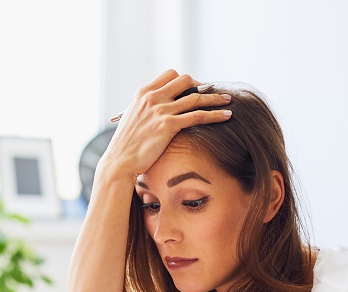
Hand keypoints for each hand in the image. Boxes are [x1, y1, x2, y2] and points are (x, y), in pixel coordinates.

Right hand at [99, 69, 232, 179]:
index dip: (185, 80)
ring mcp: (160, 110)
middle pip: (185, 80)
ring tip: (228, 100)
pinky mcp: (168, 125)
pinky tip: (226, 116)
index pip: (170, 75)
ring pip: (195, 97)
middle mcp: (152, 97)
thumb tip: (160, 111)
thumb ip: (147, 110)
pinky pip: (197, 116)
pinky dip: (214, 114)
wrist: (119, 161)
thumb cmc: (126, 145)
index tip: (195, 89)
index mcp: (143, 93)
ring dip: (214, 98)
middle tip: (212, 94)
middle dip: (201, 85)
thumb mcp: (133, 119)